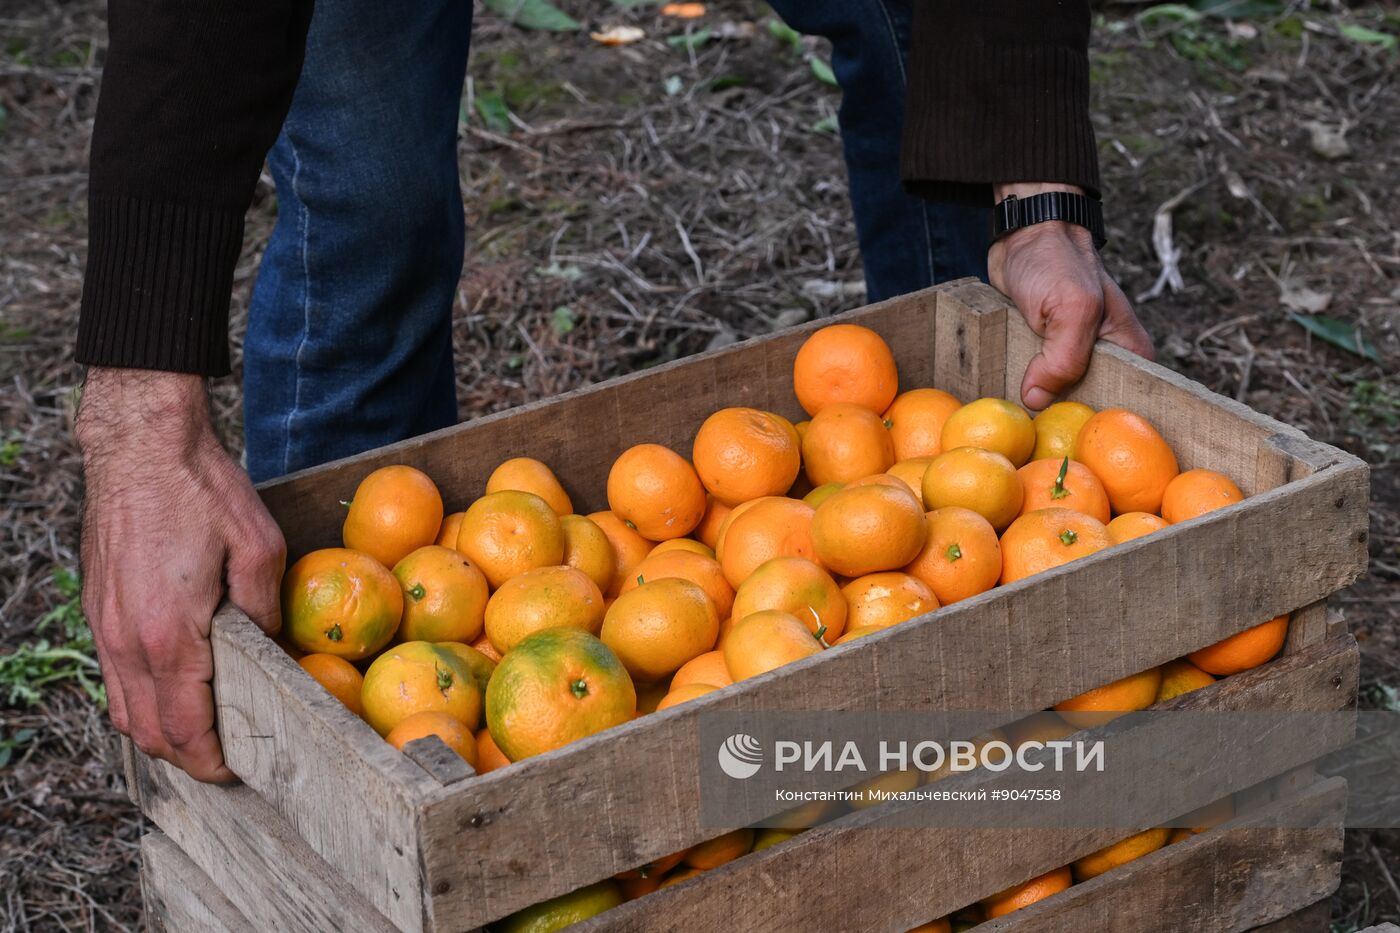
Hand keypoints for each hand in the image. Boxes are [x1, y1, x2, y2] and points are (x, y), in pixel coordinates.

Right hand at [76, 368, 285, 781]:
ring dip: (160, 733)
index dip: (211, 761)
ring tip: (202, 734)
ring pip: (124, 710)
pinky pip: (115, 677)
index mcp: (169, 635)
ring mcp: (105, 627)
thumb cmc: (202, 491)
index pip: (184, 728)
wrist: (140, 447)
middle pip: (149, 733)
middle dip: (187, 758)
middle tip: (227, 761)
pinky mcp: (98, 610)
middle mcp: (127, 642)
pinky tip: (174, 689)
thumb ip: (264, 609)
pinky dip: (141, 700)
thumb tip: (272, 649)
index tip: (238, 771)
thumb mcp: (258, 547)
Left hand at [987, 183, 1153, 410]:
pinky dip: (1016, 387)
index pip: (1123, 403)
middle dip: (1061, 417)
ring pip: (1053, 397)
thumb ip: (1064, 357)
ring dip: (1033, 404)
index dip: (1099, 420)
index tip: (1072, 437)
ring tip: (1014, 420)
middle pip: (1084, 405)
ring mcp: (1068, 359)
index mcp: (1127, 353)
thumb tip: (1037, 401)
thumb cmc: (1058, 262)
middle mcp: (1101, 360)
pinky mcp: (1038, 355)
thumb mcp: (1072, 308)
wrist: (1023, 235)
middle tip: (1034, 431)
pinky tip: (1002, 399)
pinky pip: (1029, 383)